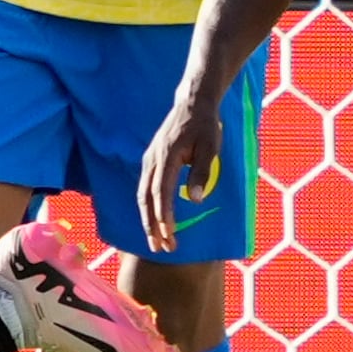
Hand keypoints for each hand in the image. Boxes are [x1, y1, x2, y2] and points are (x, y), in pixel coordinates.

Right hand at [136, 91, 226, 253]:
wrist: (193, 103)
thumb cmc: (205, 126)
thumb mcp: (210, 148)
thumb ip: (202, 173)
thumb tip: (196, 200)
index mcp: (167, 157)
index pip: (161, 193)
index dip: (164, 216)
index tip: (170, 235)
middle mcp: (152, 159)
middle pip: (146, 198)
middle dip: (152, 225)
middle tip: (160, 247)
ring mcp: (149, 159)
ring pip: (142, 194)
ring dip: (148, 219)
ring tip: (156, 240)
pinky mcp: (150, 159)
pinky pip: (144, 187)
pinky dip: (147, 206)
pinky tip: (154, 219)